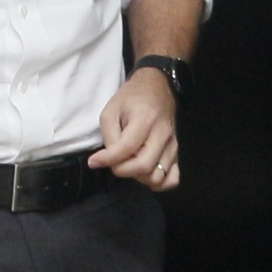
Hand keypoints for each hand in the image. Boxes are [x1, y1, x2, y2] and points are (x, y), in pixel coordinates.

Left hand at [90, 67, 179, 189]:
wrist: (157, 87)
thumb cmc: (131, 98)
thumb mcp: (111, 111)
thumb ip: (109, 137)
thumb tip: (103, 161)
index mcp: (145, 119)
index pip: (127, 148)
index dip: (108, 159)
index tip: (95, 161)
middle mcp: (162, 134)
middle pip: (143, 166)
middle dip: (123, 170)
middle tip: (114, 162)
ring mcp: (172, 145)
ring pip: (157, 177)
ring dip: (139, 177)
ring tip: (130, 164)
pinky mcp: (176, 152)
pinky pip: (172, 179)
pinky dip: (159, 183)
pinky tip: (146, 174)